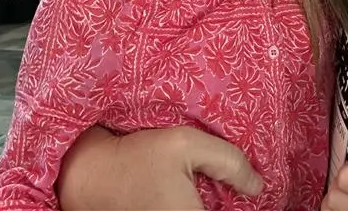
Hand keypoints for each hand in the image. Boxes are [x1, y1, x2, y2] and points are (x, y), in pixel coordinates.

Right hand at [58, 126, 262, 209]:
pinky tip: (194, 191)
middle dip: (229, 202)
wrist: (90, 173)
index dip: (243, 204)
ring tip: (213, 187)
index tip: (247, 190)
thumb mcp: (185, 144)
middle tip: (233, 185)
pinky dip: (194, 204)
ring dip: (212, 203)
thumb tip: (257, 185)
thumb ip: (228, 161)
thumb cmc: (138, 156)